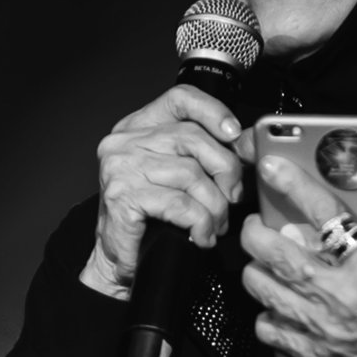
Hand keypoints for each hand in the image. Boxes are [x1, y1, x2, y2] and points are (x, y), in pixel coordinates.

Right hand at [79, 85, 248, 298]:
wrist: (116, 257)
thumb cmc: (149, 215)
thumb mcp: (173, 172)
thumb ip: (198, 152)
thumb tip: (241, 146)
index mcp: (139, 127)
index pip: (179, 99)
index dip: (212, 110)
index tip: (233, 132)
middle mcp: (126, 141)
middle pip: (192, 137)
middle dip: (224, 168)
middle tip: (233, 196)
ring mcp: (122, 167)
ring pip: (191, 174)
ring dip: (215, 205)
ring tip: (216, 223)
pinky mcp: (123, 197)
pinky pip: (180, 205)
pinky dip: (200, 223)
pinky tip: (201, 236)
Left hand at [240, 158, 356, 356]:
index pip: (322, 211)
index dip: (292, 182)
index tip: (273, 165)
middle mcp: (338, 294)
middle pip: (274, 251)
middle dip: (256, 229)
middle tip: (259, 221)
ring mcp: (321, 326)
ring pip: (262, 287)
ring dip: (256, 267)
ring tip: (265, 259)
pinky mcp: (312, 353)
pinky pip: (268, 328)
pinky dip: (266, 312)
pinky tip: (279, 303)